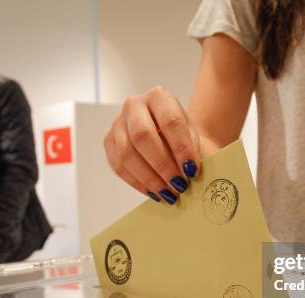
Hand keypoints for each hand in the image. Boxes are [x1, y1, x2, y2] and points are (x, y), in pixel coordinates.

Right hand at [104, 86, 200, 204]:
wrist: (171, 138)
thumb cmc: (185, 138)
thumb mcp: (195, 138)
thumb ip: (193, 152)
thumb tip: (188, 174)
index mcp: (159, 97)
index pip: (170, 121)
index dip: (181, 148)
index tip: (192, 170)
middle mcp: (134, 105)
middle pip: (143, 136)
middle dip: (162, 165)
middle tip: (179, 185)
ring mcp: (118, 123)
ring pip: (127, 153)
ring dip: (149, 178)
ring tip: (168, 194)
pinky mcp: (109, 142)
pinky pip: (118, 165)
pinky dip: (137, 183)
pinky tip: (154, 193)